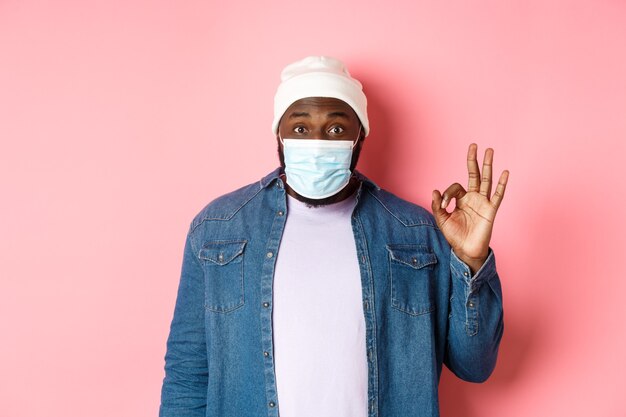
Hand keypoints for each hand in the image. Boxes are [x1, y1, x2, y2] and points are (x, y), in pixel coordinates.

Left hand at [431, 144, 508, 273]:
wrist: (465, 250)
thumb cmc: (455, 235)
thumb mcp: (442, 219)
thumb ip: (438, 205)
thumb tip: (435, 190)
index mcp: (462, 199)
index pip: (455, 187)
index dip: (447, 194)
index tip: (444, 205)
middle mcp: (473, 198)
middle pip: (474, 175)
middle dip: (473, 160)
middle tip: (473, 145)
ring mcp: (483, 202)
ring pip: (486, 180)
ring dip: (488, 165)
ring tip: (490, 150)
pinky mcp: (491, 210)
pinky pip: (497, 195)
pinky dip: (501, 184)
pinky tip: (505, 173)